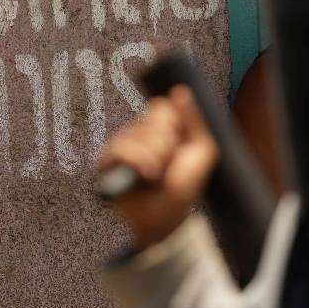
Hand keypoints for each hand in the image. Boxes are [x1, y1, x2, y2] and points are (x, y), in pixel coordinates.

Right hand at [99, 85, 217, 247]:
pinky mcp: (107, 161)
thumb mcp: (201, 150)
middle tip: (169, 165)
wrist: (167, 216)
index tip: (181, 143)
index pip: (161, 107)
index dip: (173, 125)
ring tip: (157, 175)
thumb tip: (180, 90)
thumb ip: (193, 119)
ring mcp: (122, 145)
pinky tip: (146, 176)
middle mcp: (139, 133)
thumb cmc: (184, 186)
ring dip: (155, 157)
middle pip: (151, 118)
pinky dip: (138, 162)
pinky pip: (120, 148)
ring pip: (138, 133)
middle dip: (167, 144)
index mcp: (161, 128)